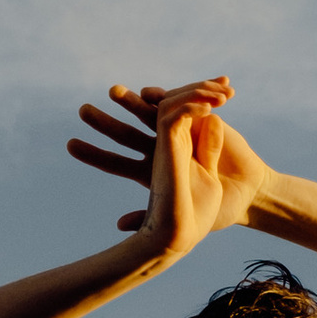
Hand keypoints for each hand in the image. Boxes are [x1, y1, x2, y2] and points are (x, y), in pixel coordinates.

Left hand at [67, 79, 271, 245]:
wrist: (247, 191)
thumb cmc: (215, 210)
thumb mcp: (182, 217)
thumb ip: (150, 219)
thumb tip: (117, 226)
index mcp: (150, 172)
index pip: (116, 163)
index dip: (94, 154)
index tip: (70, 146)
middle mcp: (159, 149)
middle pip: (126, 133)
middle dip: (105, 122)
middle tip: (82, 111)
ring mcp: (178, 132)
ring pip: (148, 114)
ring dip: (131, 101)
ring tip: (113, 92)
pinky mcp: (199, 120)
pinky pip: (180, 104)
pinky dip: (165, 97)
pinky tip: (150, 91)